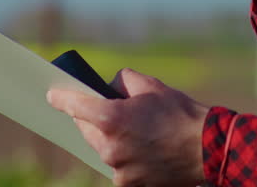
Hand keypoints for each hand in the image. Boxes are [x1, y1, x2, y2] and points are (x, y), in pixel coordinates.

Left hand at [47, 69, 208, 186]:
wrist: (205, 148)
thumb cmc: (179, 113)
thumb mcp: (150, 85)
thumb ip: (121, 81)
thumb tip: (107, 88)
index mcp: (111, 118)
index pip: (74, 106)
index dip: (61, 98)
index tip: (51, 95)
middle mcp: (109, 146)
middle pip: (86, 129)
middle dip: (91, 118)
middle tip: (104, 109)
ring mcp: (117, 168)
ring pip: (101, 148)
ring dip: (109, 138)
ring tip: (133, 130)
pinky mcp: (127, 184)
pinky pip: (116, 166)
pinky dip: (124, 156)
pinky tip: (142, 148)